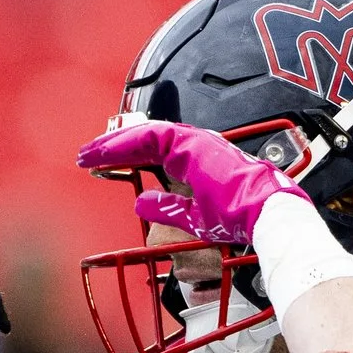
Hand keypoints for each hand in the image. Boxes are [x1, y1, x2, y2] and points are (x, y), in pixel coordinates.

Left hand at [76, 118, 310, 245]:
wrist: (265, 214)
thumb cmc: (240, 217)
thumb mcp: (193, 218)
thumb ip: (167, 208)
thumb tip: (143, 203)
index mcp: (197, 162)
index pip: (154, 152)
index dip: (125, 157)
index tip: (100, 167)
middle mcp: (196, 147)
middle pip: (146, 140)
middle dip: (113, 147)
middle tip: (86, 155)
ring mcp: (195, 143)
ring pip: (146, 134)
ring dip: (115, 143)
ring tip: (90, 153)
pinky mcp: (193, 145)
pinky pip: (152, 137)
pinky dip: (127, 143)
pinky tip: (108, 152)